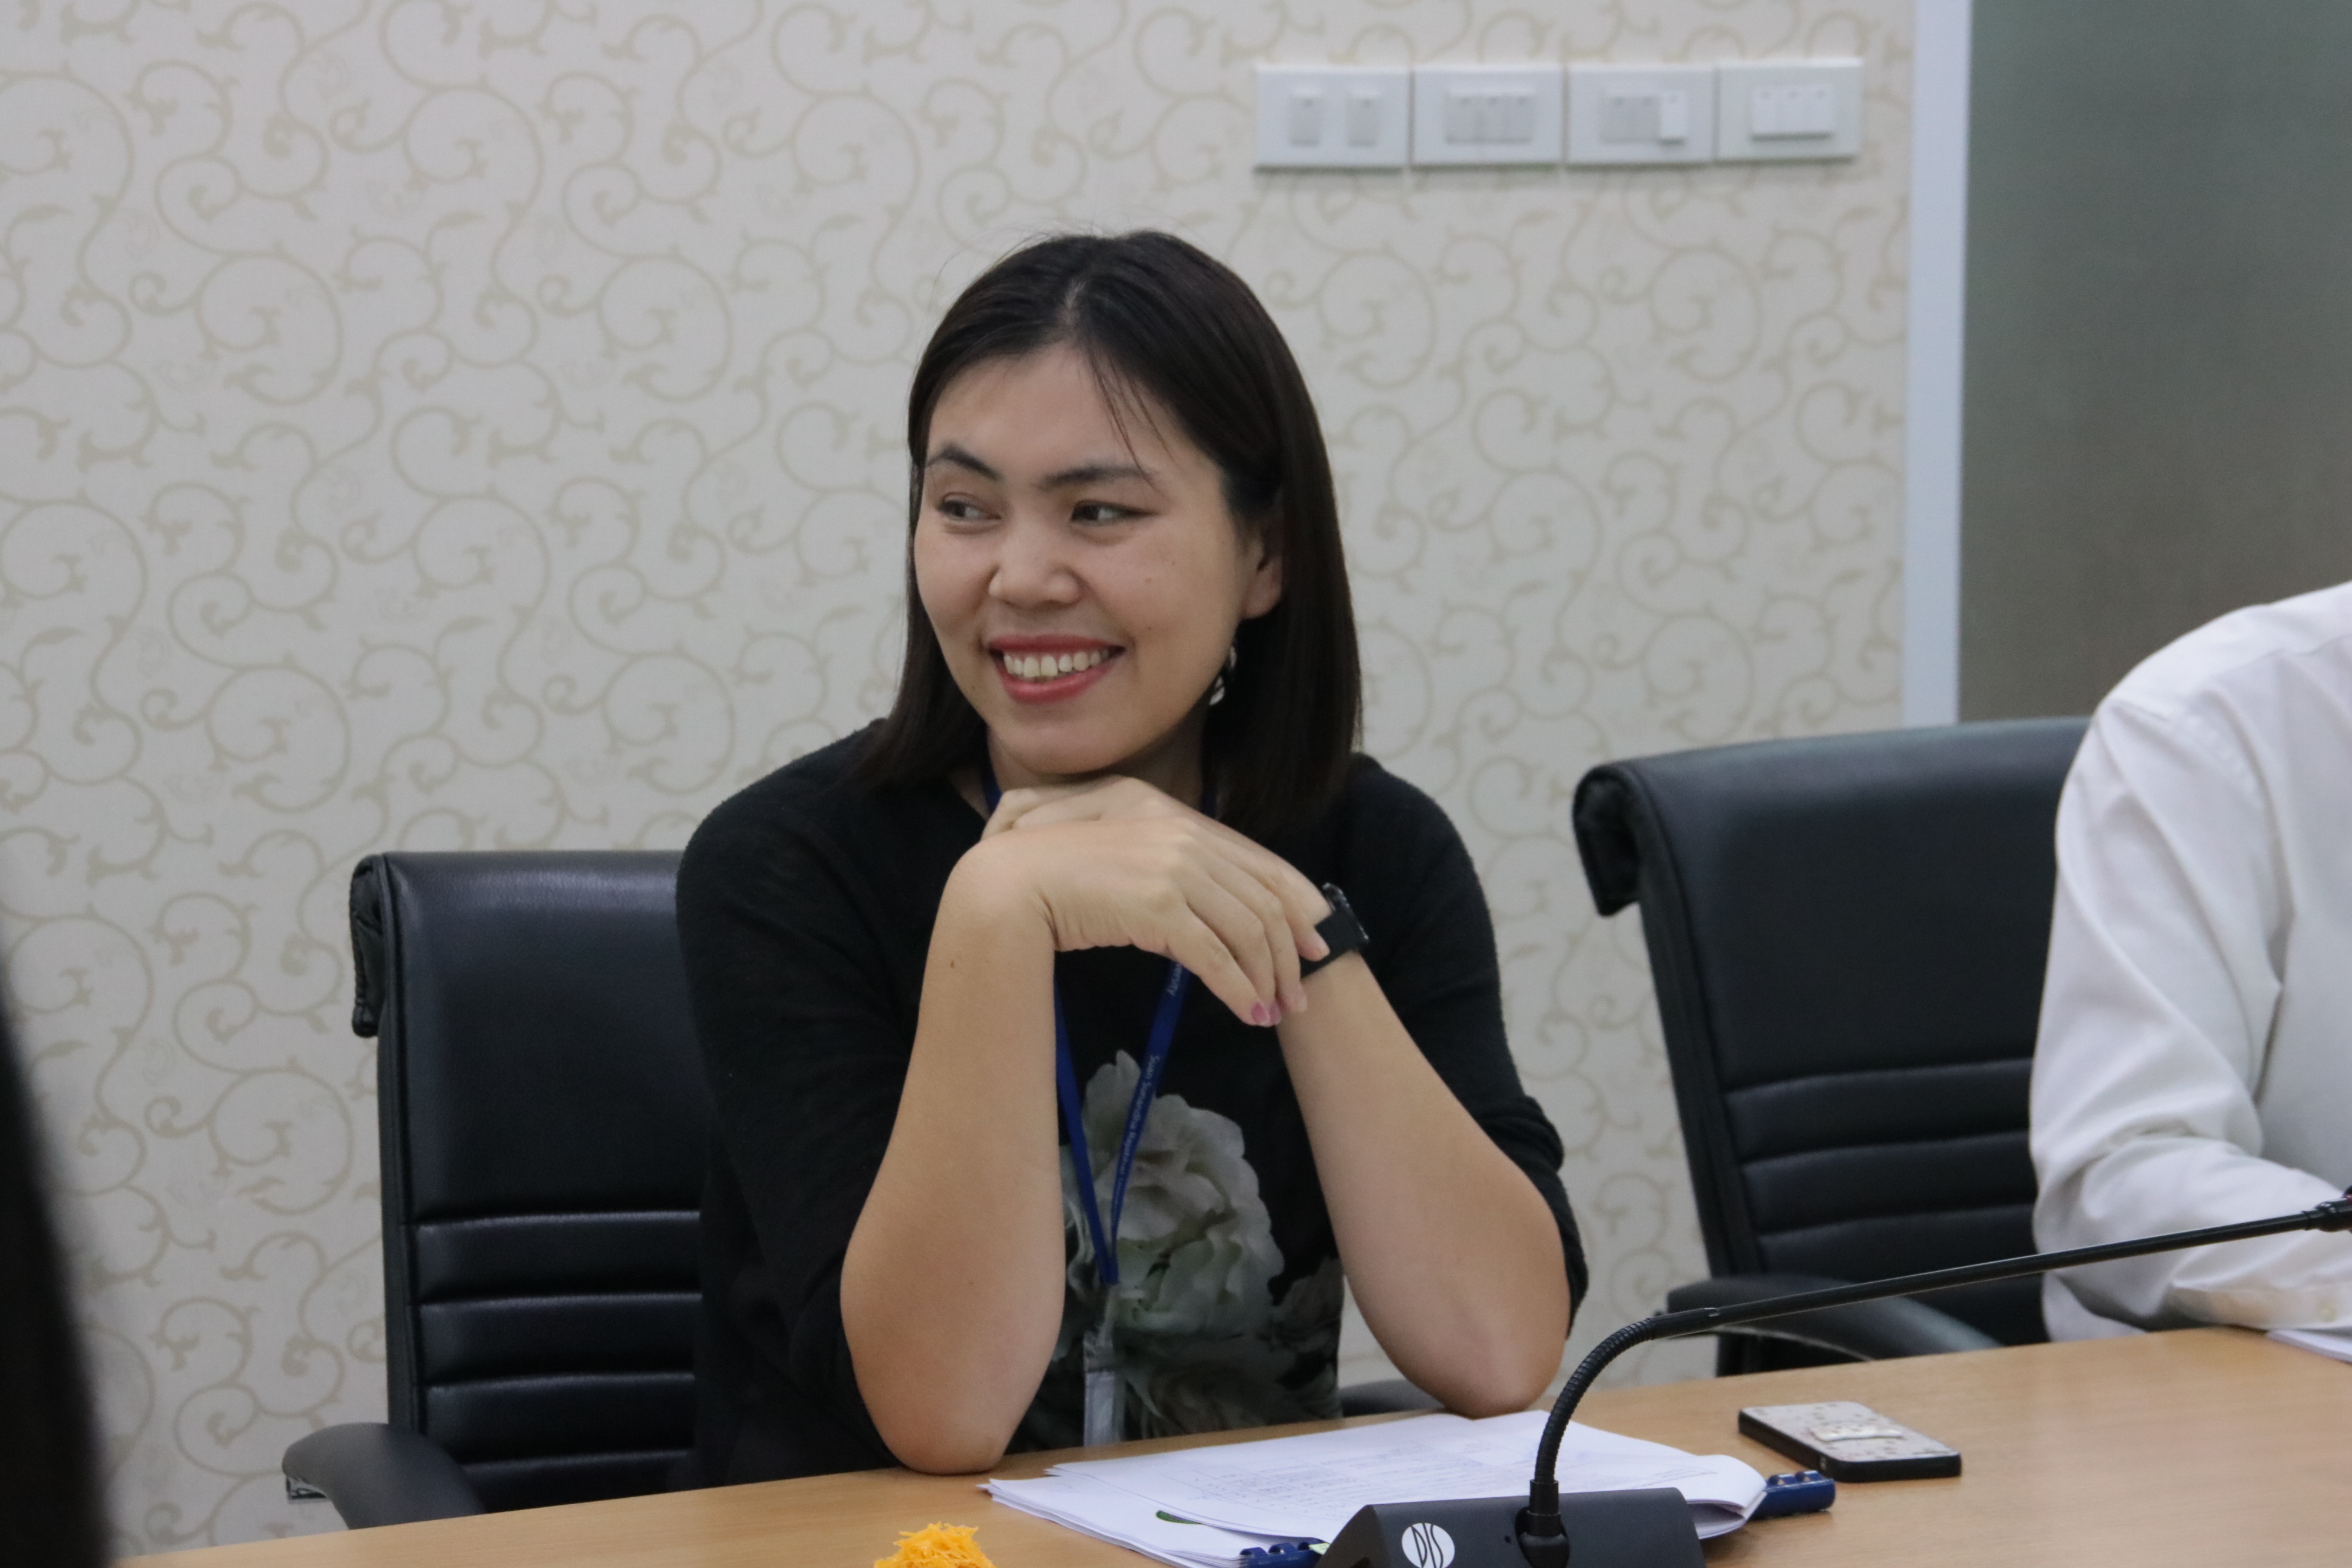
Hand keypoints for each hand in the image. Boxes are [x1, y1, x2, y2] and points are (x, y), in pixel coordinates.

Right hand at [963, 776, 1330, 1024]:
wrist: (1002, 884)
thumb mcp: (1109, 854)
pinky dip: (1238, 988)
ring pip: (1246, 929)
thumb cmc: (1043, 872)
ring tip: (1272, 1013)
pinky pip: (1215, 955)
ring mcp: (1171, 866)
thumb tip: (1189, 897)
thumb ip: (1152, 861)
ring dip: (1266, 977)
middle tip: (1296, 994)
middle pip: (1260, 898)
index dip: (1294, 899)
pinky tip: (1246, 1013)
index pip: (1254, 858)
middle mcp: (1178, 833)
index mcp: (1169, 814)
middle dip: (1287, 952)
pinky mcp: (1158, 905)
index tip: (1314, 938)